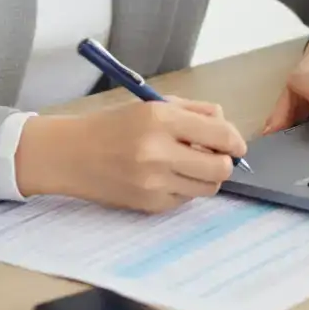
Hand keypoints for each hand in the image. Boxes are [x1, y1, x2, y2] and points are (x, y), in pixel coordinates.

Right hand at [15, 96, 247, 212]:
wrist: (72, 154)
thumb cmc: (113, 124)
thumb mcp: (152, 105)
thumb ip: (193, 112)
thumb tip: (226, 125)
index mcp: (160, 118)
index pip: (219, 134)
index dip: (235, 140)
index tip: (236, 143)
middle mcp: (158, 151)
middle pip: (220, 167)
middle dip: (225, 161)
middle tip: (215, 155)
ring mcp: (153, 182)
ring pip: (208, 187)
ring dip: (207, 176)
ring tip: (190, 164)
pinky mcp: (149, 204)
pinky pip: (185, 199)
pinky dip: (185, 188)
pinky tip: (167, 175)